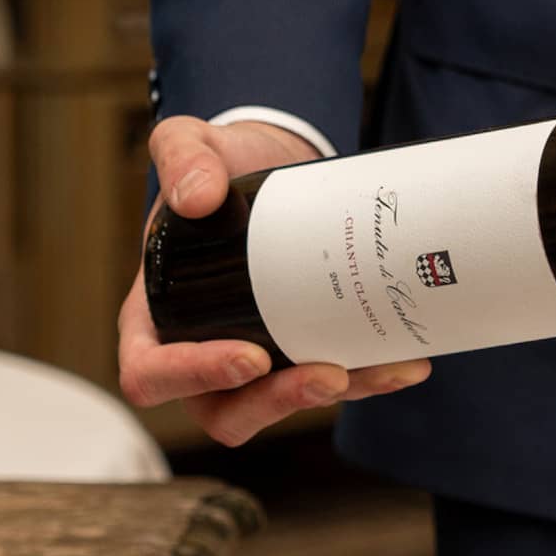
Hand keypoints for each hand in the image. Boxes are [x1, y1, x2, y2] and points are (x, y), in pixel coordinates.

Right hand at [118, 116, 430, 445]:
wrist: (274, 166)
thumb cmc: (219, 168)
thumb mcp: (192, 144)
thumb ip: (183, 157)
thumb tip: (196, 197)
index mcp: (153, 319)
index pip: (152, 373)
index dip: (194, 378)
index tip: (250, 356)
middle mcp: (197, 352)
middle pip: (221, 411)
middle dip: (276, 404)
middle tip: (328, 375)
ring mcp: (249, 364)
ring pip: (279, 408)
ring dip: (331, 399)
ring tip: (380, 370)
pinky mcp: (296, 358)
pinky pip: (326, 386)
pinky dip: (367, 379)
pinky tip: (403, 362)